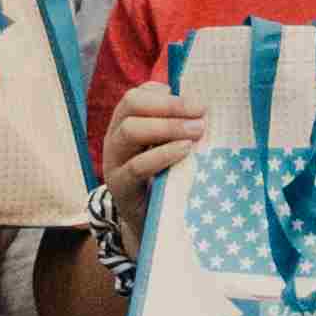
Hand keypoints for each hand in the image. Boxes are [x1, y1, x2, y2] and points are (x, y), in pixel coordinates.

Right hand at [95, 79, 209, 220]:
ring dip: (168, 126)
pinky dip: (163, 154)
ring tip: (197, 130)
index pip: (137, 95)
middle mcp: (114, 137)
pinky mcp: (120, 186)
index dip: (164, 93)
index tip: (195, 101)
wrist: (147, 223)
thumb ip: (175, 127)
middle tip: (201, 112)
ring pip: (130, 131)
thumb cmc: (161, 178)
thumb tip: (200, 108)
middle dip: (170, 105)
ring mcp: (114, 161)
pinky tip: (185, 150)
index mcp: (124, 123)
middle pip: (131, 104)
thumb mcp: (165, 148)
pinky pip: (137, 166)